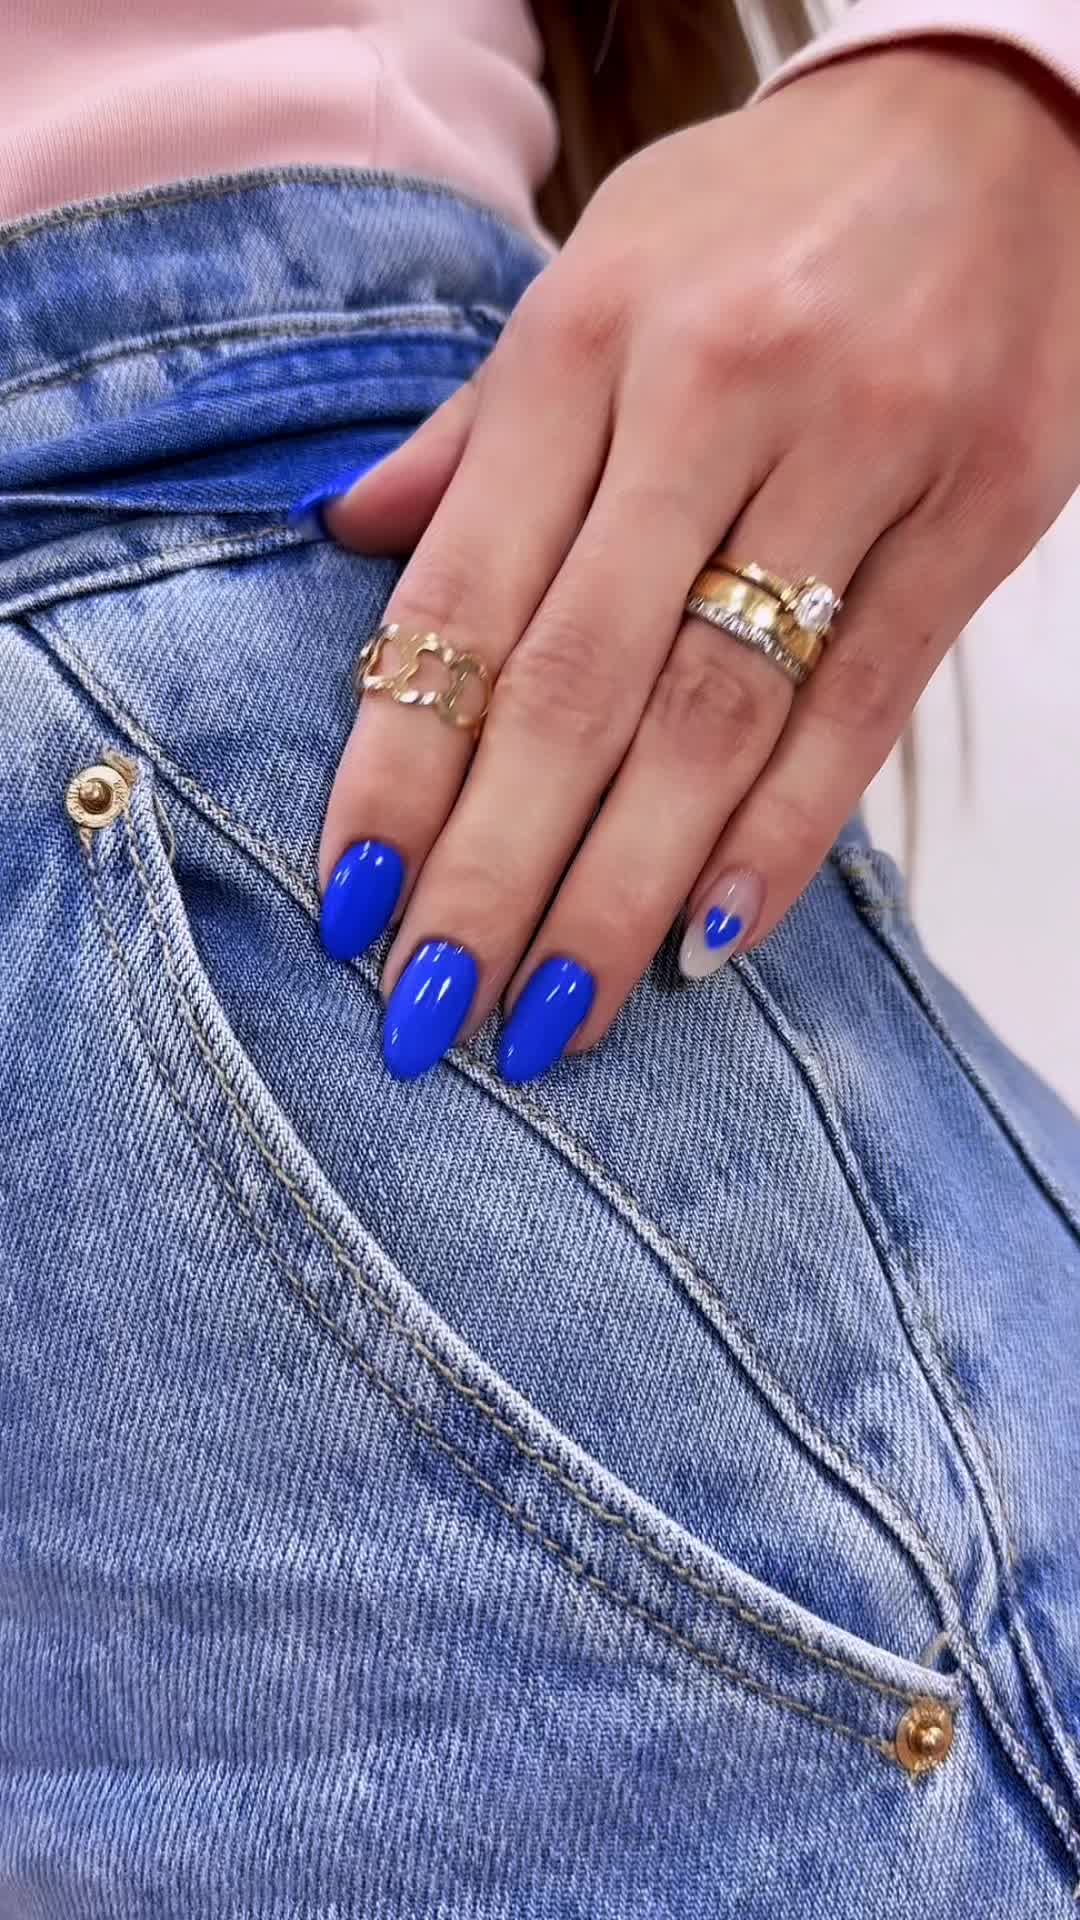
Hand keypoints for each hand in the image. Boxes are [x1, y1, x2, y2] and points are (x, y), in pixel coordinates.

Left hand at [314, 43, 1079, 1081]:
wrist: (999, 120)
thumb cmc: (768, 214)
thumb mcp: (599, 271)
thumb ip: (480, 427)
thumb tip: (353, 539)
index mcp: (586, 341)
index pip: (463, 598)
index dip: (400, 769)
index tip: (352, 906)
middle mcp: (711, 397)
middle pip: (576, 687)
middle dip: (493, 872)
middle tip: (429, 1013)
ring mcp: (858, 454)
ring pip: (714, 721)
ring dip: (620, 892)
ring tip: (553, 1015)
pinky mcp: (978, 512)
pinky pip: (864, 709)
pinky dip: (782, 838)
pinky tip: (707, 940)